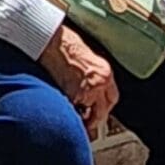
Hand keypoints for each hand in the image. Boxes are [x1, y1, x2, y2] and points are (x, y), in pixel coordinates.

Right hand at [38, 23, 118, 137]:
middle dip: (94, 118)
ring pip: (87, 114)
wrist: (51, 40)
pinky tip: (60, 106)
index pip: (112, 98)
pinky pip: (72, 110)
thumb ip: (91, 76)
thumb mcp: (85, 59)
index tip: (98, 111)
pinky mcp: (72, 96)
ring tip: (70, 115)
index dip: (104, 107)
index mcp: (105, 73)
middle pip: (103, 111)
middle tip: (86, 124)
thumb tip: (87, 88)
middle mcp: (100, 83)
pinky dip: (67, 110)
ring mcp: (87, 91)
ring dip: (79, 117)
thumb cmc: (63, 44)